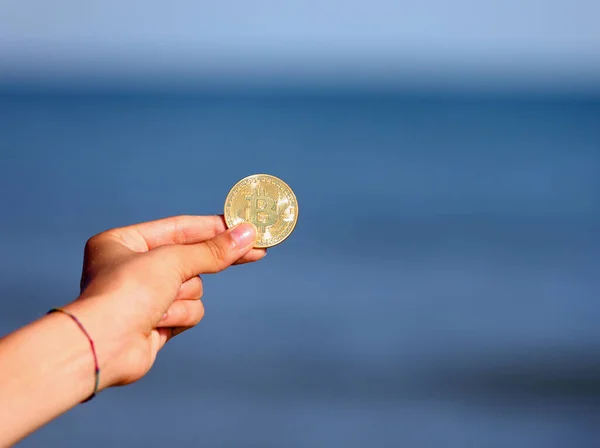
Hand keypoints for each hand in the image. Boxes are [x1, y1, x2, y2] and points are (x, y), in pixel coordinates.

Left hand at [62, 215, 263, 390]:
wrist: (104, 346)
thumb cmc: (127, 292)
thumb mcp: (172, 261)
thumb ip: (211, 250)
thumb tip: (247, 235)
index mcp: (124, 242)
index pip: (180, 228)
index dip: (215, 227)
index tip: (246, 226)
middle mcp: (132, 267)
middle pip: (190, 257)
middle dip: (212, 260)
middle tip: (257, 250)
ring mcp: (145, 296)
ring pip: (192, 287)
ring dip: (183, 296)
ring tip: (162, 305)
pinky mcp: (156, 322)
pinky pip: (188, 310)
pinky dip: (179, 315)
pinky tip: (159, 322)